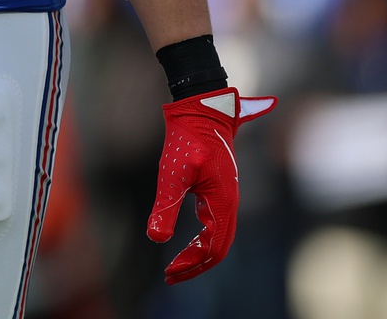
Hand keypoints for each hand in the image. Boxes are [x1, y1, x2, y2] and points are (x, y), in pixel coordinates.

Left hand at [147, 87, 275, 283]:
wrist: (201, 110)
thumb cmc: (187, 139)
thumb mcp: (172, 174)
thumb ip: (166, 206)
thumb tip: (156, 238)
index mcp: (223, 203)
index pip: (214, 247)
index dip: (193, 264)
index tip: (170, 274)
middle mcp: (229, 203)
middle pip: (219, 246)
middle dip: (196, 264)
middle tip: (171, 276)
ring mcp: (226, 197)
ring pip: (219, 236)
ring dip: (199, 253)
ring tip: (177, 264)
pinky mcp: (219, 190)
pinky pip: (215, 223)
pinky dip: (202, 238)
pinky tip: (187, 242)